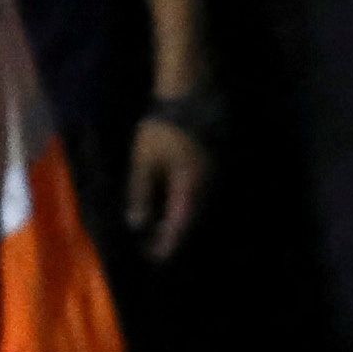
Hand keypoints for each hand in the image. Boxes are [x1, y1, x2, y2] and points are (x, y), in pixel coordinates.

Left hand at [127, 106, 210, 258]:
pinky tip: (170, 203)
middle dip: (171, 236)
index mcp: (191, 191)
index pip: (179, 229)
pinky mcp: (212, 166)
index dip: (165, 246)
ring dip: (178, 221)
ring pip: (196, 209)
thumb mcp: (144, 162)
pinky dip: (183, 205)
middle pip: (191, 223)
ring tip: (158, 227)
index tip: (152, 258)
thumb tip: (138, 226)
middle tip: (151, 245)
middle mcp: (208, 189)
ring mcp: (214, 177)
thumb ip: (141, 195)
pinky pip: (199, 195)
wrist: (189, 93)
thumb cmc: (162, 128)